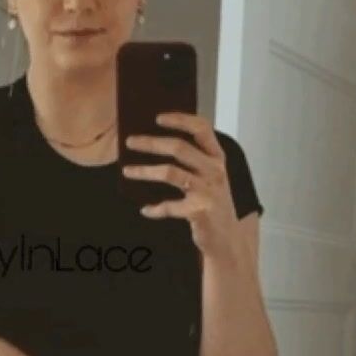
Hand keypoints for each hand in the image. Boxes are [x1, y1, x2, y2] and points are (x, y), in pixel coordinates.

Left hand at [123, 111, 236, 256]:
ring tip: (127, 171)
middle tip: (130, 142)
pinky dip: (155, 209)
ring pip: (170, 172)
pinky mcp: (199, 211)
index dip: (180, 120)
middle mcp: (214, 171)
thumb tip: (157, 142)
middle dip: (151, 143)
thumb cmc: (213, 203)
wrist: (227, 238)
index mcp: (217, 158)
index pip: (201, 129)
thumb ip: (194, 159)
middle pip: (179, 148)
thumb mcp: (210, 176)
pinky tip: (146, 210)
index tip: (158, 118)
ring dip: (145, 171)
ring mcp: (208, 191)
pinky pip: (170, 206)